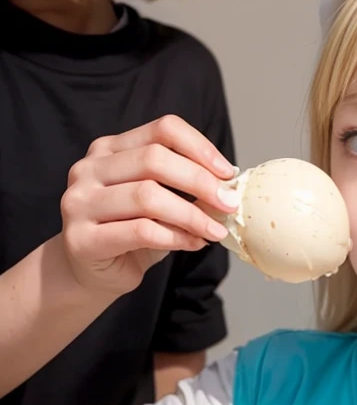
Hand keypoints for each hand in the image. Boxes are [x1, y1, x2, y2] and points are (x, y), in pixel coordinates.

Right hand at [61, 115, 238, 294]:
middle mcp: (89, 169)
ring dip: (191, 215)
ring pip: (147, 196)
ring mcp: (79, 202)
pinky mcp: (82, 238)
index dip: (200, 148)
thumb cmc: (128, 235)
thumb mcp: (158, 203)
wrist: (91, 274)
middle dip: (200, 182)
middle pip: (155, 159)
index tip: (227, 173)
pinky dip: (175, 237)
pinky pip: (140, 231)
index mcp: (109, 149)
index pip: (162, 130)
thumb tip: (226, 187)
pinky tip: (193, 243)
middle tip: (228, 204)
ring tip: (215, 230)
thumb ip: (182, 189)